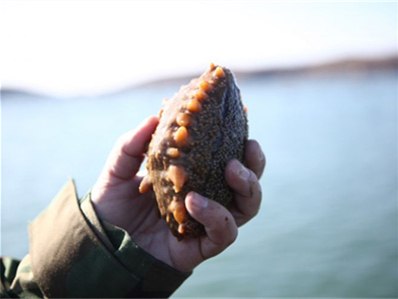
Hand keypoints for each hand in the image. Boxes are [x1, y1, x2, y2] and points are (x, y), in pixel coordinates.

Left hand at [91, 116, 264, 271]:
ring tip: (230, 170)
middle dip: (254, 165)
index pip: (227, 160)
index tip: (243, 119)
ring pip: (246, 208)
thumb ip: (131, 145)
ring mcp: (206, 223)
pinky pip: (224, 233)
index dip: (241, 143)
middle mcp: (207, 199)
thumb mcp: (118, 170)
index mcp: (195, 178)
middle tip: (248, 147)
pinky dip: (215, 215)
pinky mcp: (201, 246)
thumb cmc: (114, 205)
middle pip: (247, 185)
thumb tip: (154, 117)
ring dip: (246, 187)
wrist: (101, 242)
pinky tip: (194, 201)